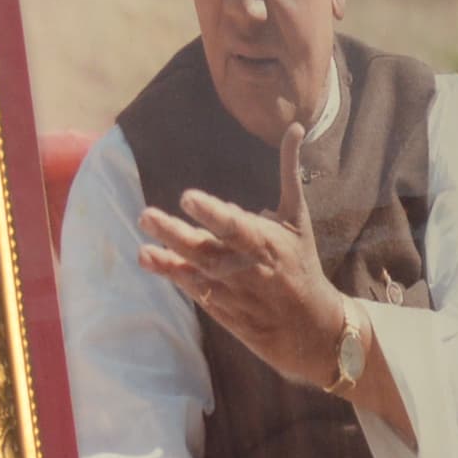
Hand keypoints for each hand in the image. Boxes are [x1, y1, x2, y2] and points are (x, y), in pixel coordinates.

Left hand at [136, 122, 352, 391]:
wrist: (312, 328)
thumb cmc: (301, 263)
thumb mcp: (298, 219)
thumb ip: (289, 174)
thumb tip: (295, 128)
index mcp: (269, 244)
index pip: (236, 227)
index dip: (212, 213)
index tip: (188, 198)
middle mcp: (248, 269)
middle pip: (207, 249)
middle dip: (177, 234)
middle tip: (147, 215)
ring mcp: (233, 291)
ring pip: (195, 270)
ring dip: (167, 255)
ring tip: (144, 238)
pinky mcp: (222, 309)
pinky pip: (192, 289)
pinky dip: (171, 273)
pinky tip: (149, 257)